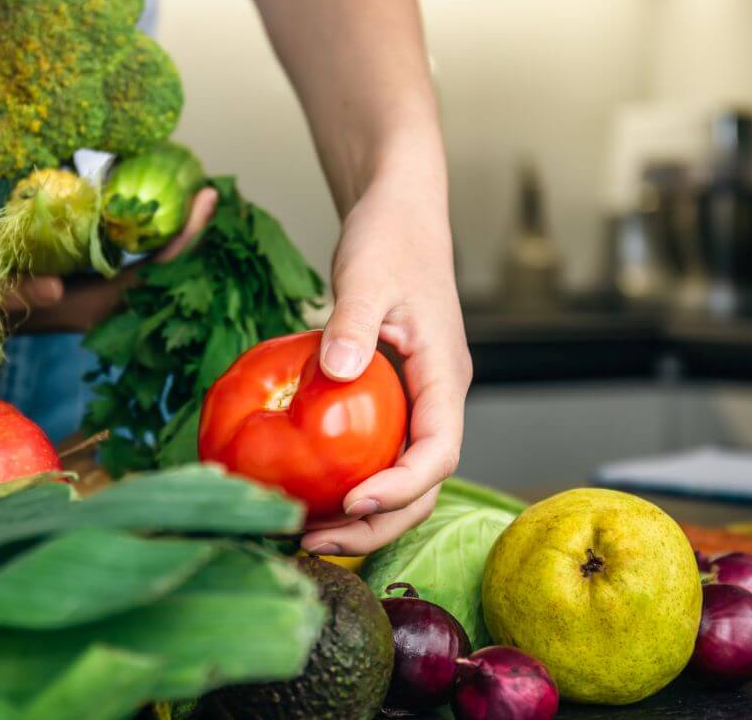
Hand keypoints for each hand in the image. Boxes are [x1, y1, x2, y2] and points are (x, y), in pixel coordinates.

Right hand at [0, 187, 217, 335]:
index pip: (155, 274)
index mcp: (93, 308)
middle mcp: (107, 304)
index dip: (184, 240)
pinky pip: (135, 258)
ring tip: (191, 191)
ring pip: (152, 264)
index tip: (205, 200)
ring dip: (173, 231)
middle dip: (190, 230)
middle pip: (165, 268)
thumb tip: (55, 288)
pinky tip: (155, 205)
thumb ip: (20, 294)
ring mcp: (103, 293)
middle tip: (209, 189)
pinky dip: (151, 234)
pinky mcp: (93, 281)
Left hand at [300, 179, 471, 555]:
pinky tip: (306, 492)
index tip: (352, 501)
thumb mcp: (366, 272)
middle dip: (376, 520)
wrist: (399, 213)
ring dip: (361, 512)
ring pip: (402, 476)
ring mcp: (416, 401)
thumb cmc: (390, 236)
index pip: (439, 451)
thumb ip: (352, 322)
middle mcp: (437, 398)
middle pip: (423, 483)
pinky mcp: (393, 398)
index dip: (401, 487)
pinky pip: (379, 453)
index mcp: (445, 375)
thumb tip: (338, 373)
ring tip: (305, 531)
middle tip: (313, 539)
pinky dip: (349, 479)